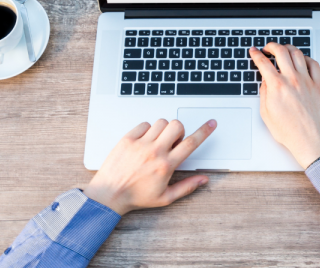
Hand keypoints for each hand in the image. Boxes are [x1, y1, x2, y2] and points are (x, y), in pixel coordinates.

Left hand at [83, 119, 216, 214]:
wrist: (108, 194)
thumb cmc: (136, 197)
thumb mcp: (165, 198)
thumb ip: (187, 187)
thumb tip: (204, 180)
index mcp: (166, 165)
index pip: (190, 143)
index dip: (204, 131)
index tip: (211, 123)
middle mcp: (154, 152)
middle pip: (176, 126)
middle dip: (179, 130)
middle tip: (173, 141)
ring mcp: (140, 144)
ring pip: (161, 122)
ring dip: (164, 129)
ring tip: (157, 141)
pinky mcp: (128, 139)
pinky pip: (144, 124)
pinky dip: (148, 129)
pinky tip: (145, 141)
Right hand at [249, 44, 319, 168]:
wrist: (310, 141)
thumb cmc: (289, 132)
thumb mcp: (266, 113)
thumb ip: (264, 93)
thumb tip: (265, 81)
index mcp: (277, 87)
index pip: (263, 62)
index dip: (256, 54)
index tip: (254, 51)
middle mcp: (292, 80)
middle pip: (280, 51)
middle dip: (271, 45)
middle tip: (268, 48)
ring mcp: (307, 81)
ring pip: (297, 54)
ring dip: (288, 48)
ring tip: (284, 50)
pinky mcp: (319, 85)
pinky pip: (314, 64)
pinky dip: (306, 58)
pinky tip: (302, 60)